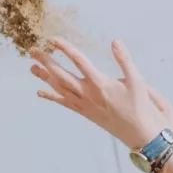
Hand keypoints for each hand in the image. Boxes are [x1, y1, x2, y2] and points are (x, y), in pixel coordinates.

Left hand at [30, 37, 172, 163]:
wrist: (139, 133)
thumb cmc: (140, 106)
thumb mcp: (138, 80)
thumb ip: (125, 59)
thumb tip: (114, 41)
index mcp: (100, 83)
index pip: (79, 61)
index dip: (65, 48)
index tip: (53, 39)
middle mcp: (88, 94)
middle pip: (61, 75)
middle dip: (46, 62)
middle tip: (32, 50)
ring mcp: (84, 104)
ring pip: (59, 88)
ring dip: (44, 77)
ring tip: (32, 67)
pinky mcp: (84, 112)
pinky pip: (64, 103)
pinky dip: (51, 97)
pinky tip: (40, 92)